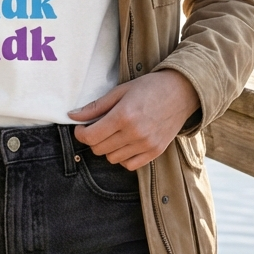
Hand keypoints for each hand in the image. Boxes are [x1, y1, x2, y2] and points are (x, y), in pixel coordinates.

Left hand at [70, 70, 199, 169]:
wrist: (181, 92)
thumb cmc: (149, 88)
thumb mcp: (120, 91)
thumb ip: (95, 107)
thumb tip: (73, 116)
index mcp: (123, 116)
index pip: (91, 137)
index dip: (80, 134)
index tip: (81, 128)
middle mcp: (134, 133)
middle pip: (99, 149)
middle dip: (93, 139)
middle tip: (98, 128)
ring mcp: (146, 145)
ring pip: (112, 159)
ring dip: (108, 148)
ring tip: (115, 133)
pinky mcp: (155, 152)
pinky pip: (129, 165)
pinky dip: (123, 157)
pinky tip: (125, 143)